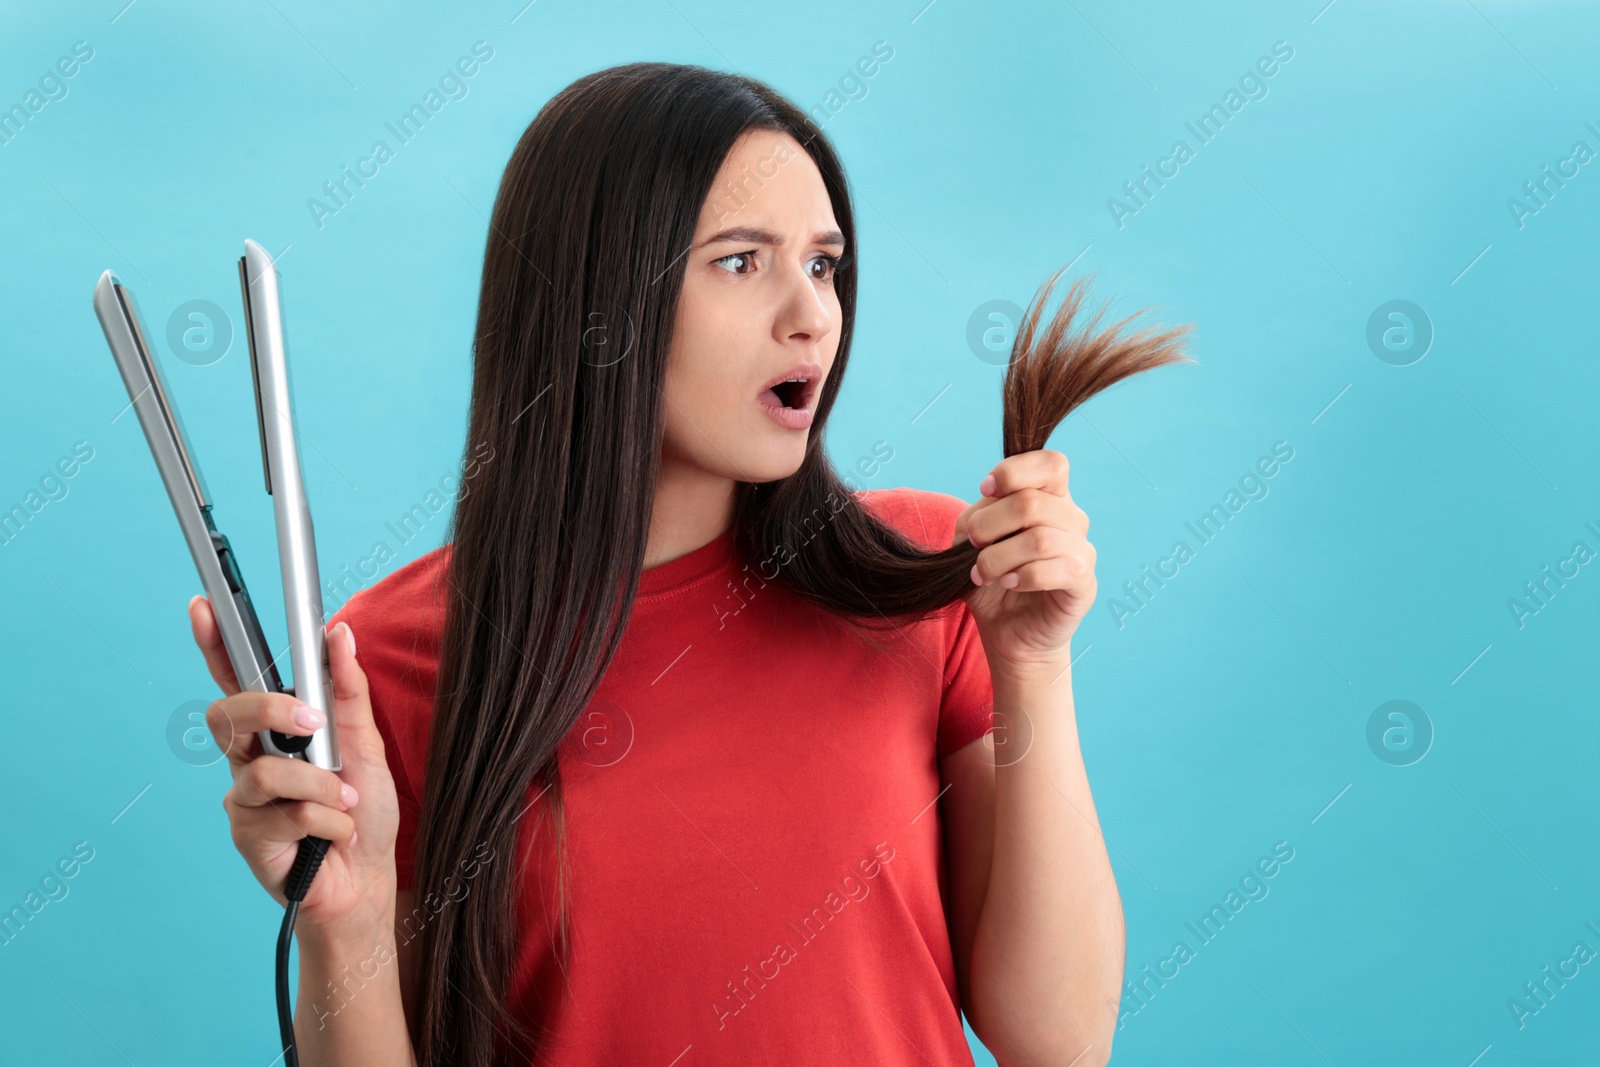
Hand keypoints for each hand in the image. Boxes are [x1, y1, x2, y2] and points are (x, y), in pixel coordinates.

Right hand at [188, 595, 400, 940]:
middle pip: (227, 715)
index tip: (204, 606)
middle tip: (314, 724)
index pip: (236, 681)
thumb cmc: (363, 813)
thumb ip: (349, 691)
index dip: (215, 644)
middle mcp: (249, 761)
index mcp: (275, 733)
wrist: (369, 881)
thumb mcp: (366, 744)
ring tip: (343, 802)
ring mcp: (243, 800)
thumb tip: (338, 633)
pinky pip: (288, 813)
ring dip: (321, 785)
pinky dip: (328, 820)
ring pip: (266, 771)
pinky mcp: (247, 838)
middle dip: (271, 711)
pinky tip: (336, 834)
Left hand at [953, 449, 1094, 673]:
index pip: (1050, 464)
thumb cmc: (992, 579)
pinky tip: (1009, 584)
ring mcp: (1082, 551)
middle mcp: (1071, 519)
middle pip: (1032, 502)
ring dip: (998, 557)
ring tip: (981, 573)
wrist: (1007, 630)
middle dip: (989, 524)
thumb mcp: (972, 541)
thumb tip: (987, 505)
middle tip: (972, 545)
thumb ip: (979, 515)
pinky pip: (1058, 568)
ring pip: (1040, 538)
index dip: (1014, 472)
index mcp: (1049, 498)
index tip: (985, 490)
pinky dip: (1024, 576)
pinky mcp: (1084, 583)